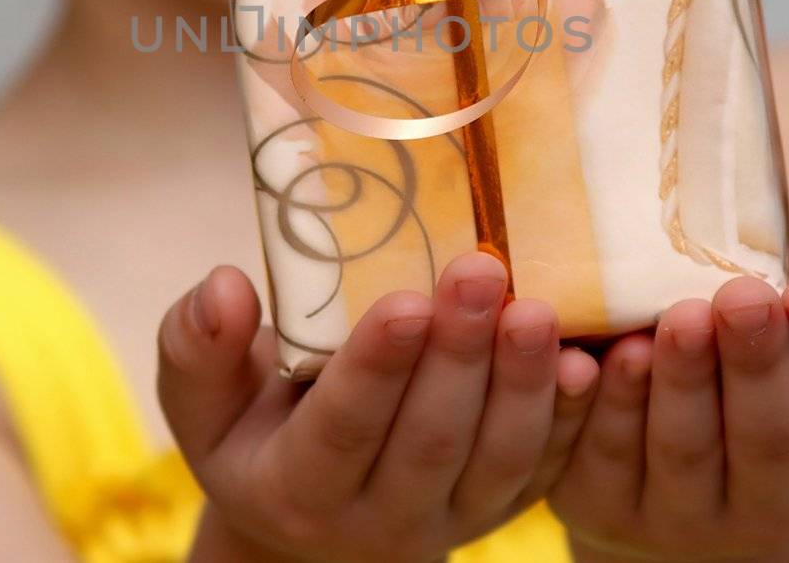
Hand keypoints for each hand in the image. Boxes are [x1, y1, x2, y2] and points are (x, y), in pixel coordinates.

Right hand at [157, 252, 598, 562]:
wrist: (314, 513)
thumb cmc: (253, 428)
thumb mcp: (203, 401)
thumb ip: (197, 348)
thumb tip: (223, 286)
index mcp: (296, 487)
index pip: (341, 430)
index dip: (377, 368)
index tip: (406, 299)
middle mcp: (379, 519)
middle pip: (432, 441)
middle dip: (460, 356)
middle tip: (480, 268)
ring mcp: (451, 519)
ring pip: (500, 459)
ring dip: (525, 384)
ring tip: (539, 307)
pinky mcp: (502, 505)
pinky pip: (547, 469)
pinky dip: (573, 418)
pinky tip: (592, 359)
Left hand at [549, 275, 788, 560]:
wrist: (663, 464)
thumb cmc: (760, 381)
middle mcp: (766, 506)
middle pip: (766, 439)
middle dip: (757, 364)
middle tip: (744, 295)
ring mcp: (679, 515)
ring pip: (682, 450)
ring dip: (681, 383)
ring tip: (677, 316)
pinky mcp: (599, 505)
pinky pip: (600, 456)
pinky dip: (601, 406)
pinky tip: (598, 357)